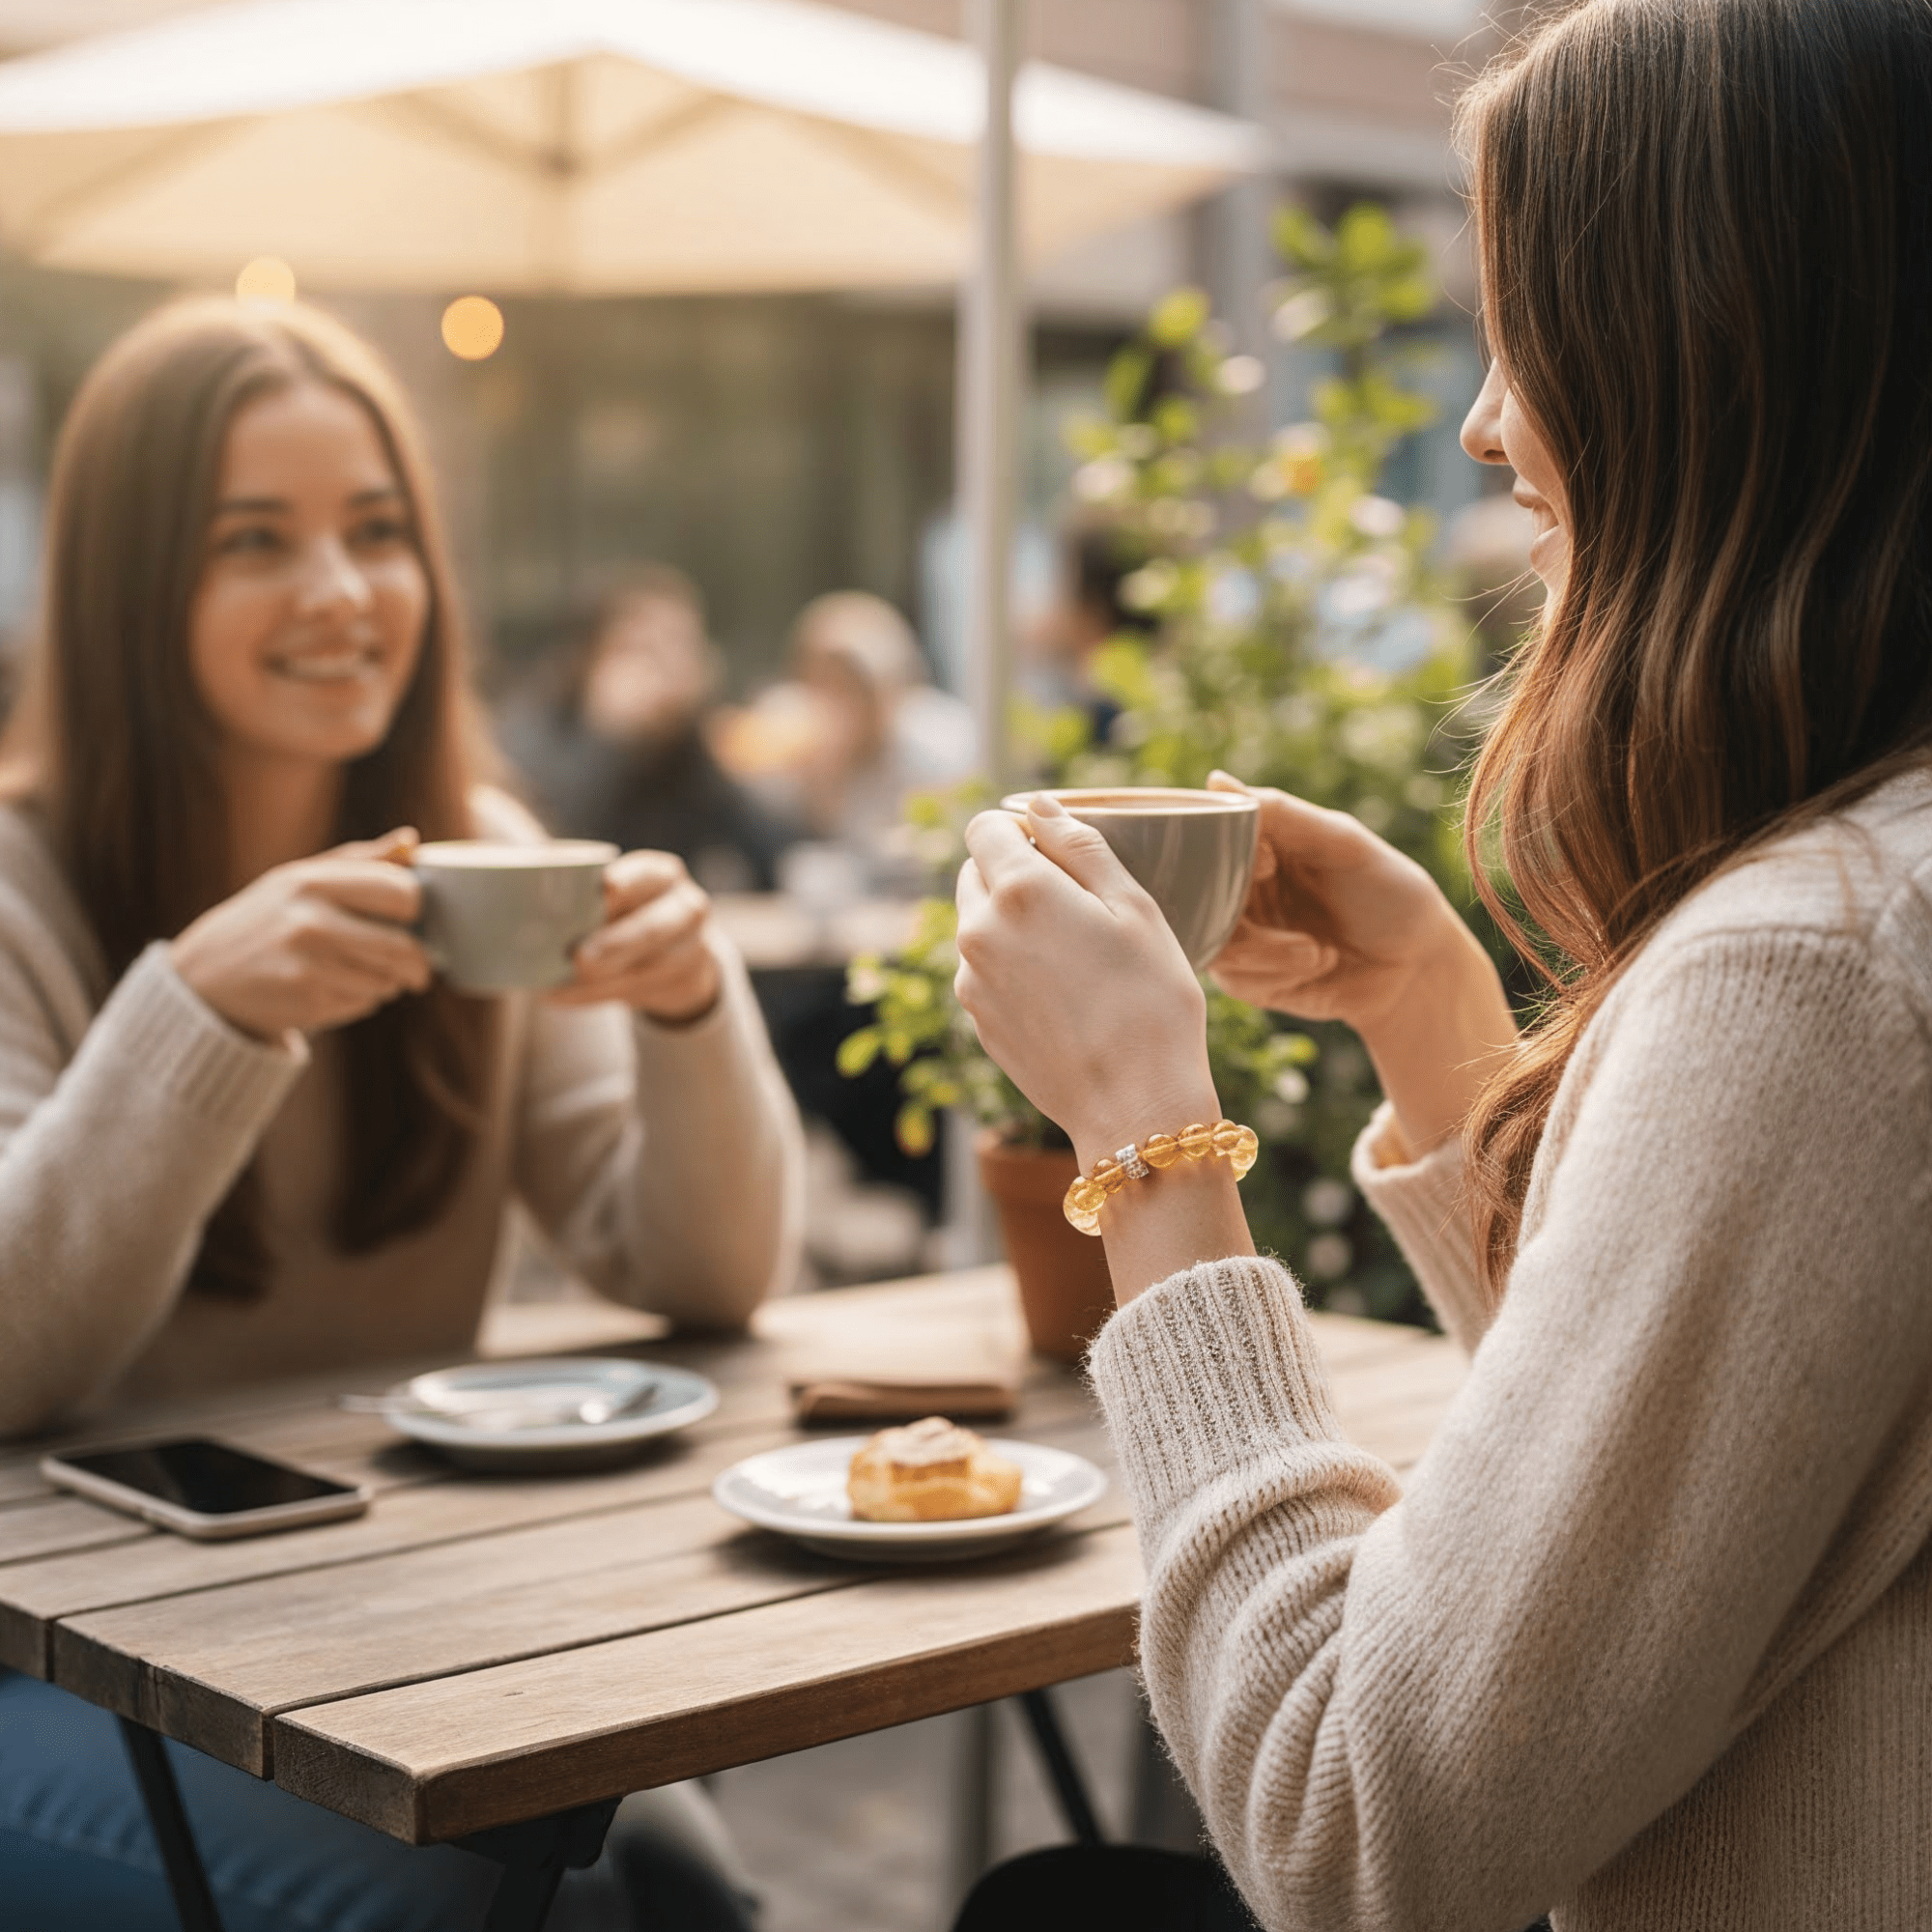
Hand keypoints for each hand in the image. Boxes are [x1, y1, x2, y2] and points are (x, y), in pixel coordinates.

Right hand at [170, 829, 429, 1040]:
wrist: (205, 977)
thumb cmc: (267, 917)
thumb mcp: (300, 877)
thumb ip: (360, 860)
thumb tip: (412, 840)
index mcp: (312, 883)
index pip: (402, 893)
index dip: (417, 908)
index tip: (413, 918)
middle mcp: (311, 923)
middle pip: (403, 946)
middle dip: (419, 960)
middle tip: (419, 966)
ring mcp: (308, 966)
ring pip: (389, 979)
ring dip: (391, 981)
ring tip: (365, 971)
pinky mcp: (308, 1002)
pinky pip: (367, 1002)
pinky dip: (366, 998)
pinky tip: (337, 986)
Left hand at [552, 849, 720, 1023]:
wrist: (676, 954)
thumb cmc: (626, 912)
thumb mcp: (617, 892)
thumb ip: (574, 884)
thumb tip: (501, 868)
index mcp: (661, 875)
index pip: (648, 875)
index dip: (627, 881)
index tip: (604, 888)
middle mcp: (684, 909)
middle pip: (653, 928)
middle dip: (615, 943)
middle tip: (579, 957)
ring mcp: (688, 950)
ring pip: (644, 969)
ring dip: (596, 982)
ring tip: (553, 987)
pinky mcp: (678, 984)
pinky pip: (631, 993)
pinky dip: (590, 998)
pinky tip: (558, 997)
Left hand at [955, 797, 1219, 1164]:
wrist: (1136, 1108)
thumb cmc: (1152, 1002)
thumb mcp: (1134, 908)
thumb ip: (1081, 846)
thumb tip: (1039, 806)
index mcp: (1018, 890)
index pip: (984, 827)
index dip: (1021, 831)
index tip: (1059, 853)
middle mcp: (978, 931)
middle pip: (976, 873)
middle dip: (1014, 874)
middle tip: (1077, 907)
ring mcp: (970, 981)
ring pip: (978, 925)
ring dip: (1013, 923)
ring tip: (1076, 959)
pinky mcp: (977, 1021)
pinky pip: (985, 971)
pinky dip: (1013, 968)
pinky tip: (1065, 997)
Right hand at [1205, 772, 1515, 1152]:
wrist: (1418, 966)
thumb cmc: (1389, 892)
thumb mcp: (1343, 843)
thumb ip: (1282, 814)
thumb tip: (1214, 782)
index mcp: (1258, 847)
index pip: (1203, 840)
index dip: (1221, 854)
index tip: (1268, 864)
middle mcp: (1241, 889)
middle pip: (1196, 896)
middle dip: (1238, 909)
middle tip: (1284, 909)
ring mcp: (1243, 935)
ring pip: (1214, 942)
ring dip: (1266, 950)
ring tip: (1314, 950)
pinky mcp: (1250, 979)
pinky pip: (1233, 979)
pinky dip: (1276, 974)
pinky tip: (1316, 964)